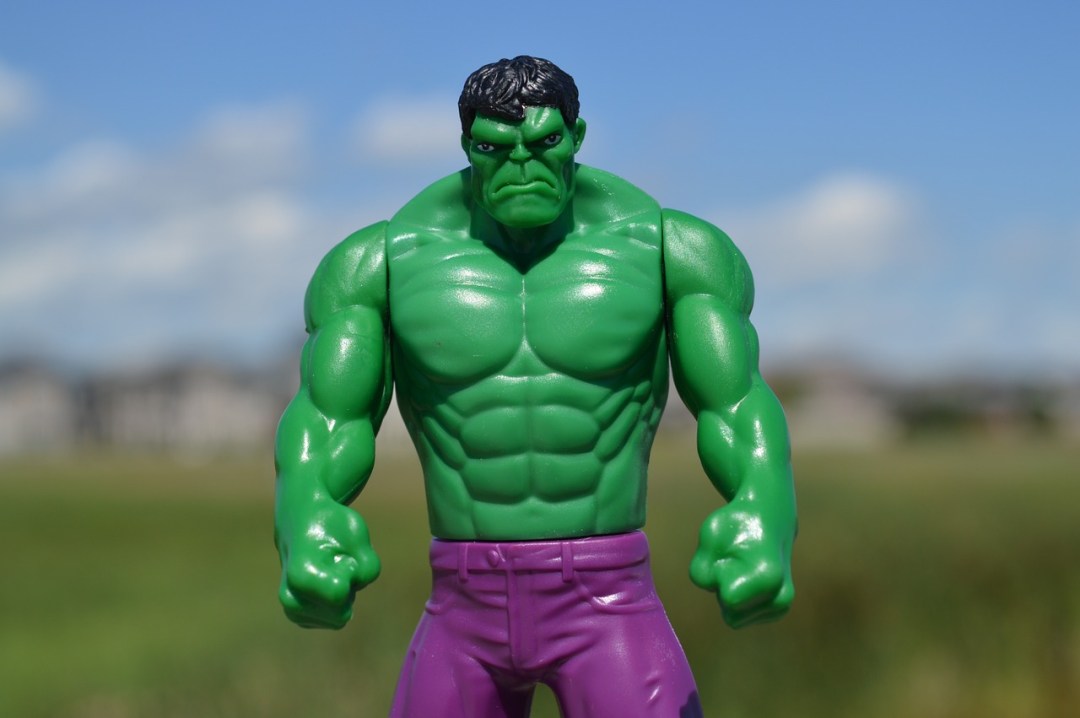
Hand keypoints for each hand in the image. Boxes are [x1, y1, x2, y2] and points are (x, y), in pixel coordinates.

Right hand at [275, 497, 380, 628]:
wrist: (301, 520)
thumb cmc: (331, 524)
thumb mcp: (358, 535)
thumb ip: (367, 569)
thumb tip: (349, 607)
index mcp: (300, 575)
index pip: (339, 594)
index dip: (350, 572)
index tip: (338, 553)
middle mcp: (290, 597)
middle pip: (341, 612)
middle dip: (346, 588)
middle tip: (334, 562)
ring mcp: (292, 610)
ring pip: (340, 617)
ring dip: (342, 595)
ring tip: (328, 570)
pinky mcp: (299, 618)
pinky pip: (335, 619)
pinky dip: (336, 601)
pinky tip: (324, 580)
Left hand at [689, 500, 794, 628]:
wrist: (770, 516)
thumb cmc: (737, 524)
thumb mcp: (709, 536)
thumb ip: (701, 573)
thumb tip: (721, 599)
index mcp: (768, 577)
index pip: (728, 599)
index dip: (720, 576)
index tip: (731, 555)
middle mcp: (781, 596)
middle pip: (730, 613)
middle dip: (725, 590)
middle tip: (736, 561)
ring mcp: (782, 606)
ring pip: (734, 617)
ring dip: (731, 594)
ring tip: (743, 567)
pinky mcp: (778, 611)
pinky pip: (740, 616)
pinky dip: (739, 599)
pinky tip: (748, 576)